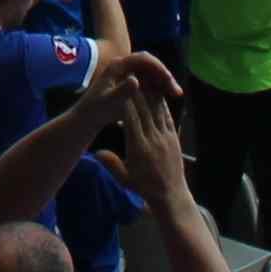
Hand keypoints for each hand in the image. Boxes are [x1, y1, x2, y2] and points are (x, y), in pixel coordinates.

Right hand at [116, 83, 190, 202]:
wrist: (171, 196)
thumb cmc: (145, 188)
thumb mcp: (125, 179)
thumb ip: (111, 163)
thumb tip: (96, 151)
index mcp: (139, 148)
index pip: (131, 119)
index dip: (125, 101)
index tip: (119, 87)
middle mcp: (154, 139)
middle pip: (145, 110)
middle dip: (137, 91)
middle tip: (129, 75)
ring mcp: (166, 138)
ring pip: (158, 110)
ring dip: (150, 93)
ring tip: (143, 79)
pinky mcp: (174, 138)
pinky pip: (168, 117)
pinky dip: (162, 104)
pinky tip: (157, 94)